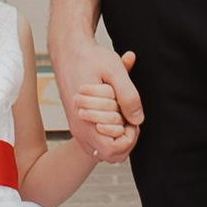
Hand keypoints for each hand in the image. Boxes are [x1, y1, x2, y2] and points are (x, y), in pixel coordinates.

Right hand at [50, 30, 140, 163]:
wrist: (68, 51)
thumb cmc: (90, 58)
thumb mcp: (114, 69)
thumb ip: (128, 95)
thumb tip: (138, 119)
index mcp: (86, 119)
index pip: (113, 150)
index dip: (129, 138)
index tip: (132, 118)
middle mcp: (80, 129)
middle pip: (111, 155)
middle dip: (125, 138)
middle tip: (129, 117)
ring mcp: (78, 129)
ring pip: (104, 151)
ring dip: (117, 136)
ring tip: (122, 115)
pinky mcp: (79, 125)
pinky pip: (97, 142)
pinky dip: (109, 133)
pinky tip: (114, 114)